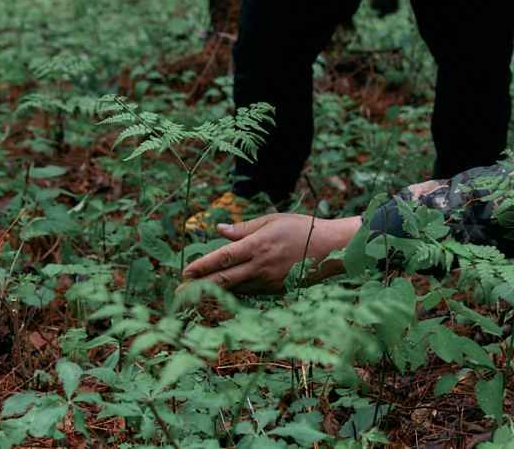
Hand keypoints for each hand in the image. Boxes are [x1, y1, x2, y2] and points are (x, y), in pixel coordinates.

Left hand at [182, 214, 361, 294]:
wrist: (332, 248)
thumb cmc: (302, 228)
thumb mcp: (272, 221)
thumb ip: (244, 228)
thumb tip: (219, 230)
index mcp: (258, 245)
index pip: (222, 258)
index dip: (202, 266)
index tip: (186, 272)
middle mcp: (261, 266)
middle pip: (224, 280)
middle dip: (200, 286)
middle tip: (180, 292)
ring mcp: (270, 281)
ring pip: (236, 289)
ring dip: (216, 291)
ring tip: (197, 292)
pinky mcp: (278, 290)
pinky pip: (251, 292)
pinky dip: (236, 292)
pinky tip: (226, 291)